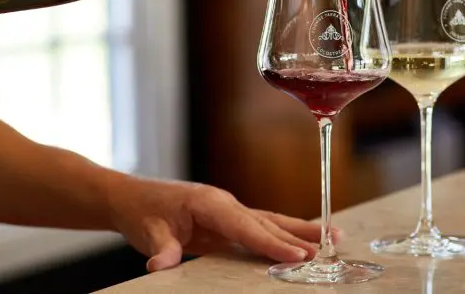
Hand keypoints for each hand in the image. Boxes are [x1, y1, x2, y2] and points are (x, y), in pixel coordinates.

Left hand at [110, 178, 335, 271]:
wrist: (133, 198)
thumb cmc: (142, 211)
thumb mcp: (148, 232)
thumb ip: (161, 249)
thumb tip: (161, 266)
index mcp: (210, 204)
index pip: (248, 227)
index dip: (273, 243)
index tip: (298, 255)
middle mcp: (225, 204)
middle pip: (268, 222)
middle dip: (298, 235)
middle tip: (328, 247)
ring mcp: (229, 211)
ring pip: (270, 222)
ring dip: (299, 230)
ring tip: (331, 237)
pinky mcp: (227, 220)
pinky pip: (260, 228)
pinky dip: (282, 234)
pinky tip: (300, 241)